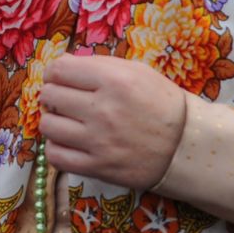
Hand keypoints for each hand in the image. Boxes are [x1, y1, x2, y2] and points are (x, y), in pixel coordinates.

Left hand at [37, 53, 189, 191]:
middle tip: (65, 99)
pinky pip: (55, 156)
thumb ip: (99, 65)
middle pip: (49, 96)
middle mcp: (103, 110)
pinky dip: (56, 147)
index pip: (59, 70)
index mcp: (114, 81)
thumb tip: (63, 65)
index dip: (55, 72)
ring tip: (67, 121)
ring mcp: (98, 141)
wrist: (185, 145)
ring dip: (53, 120)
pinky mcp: (97, 167)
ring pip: (48, 126)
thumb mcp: (137, 72)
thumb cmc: (160, 103)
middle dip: (53, 94)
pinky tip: (68, 142)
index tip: (61, 77)